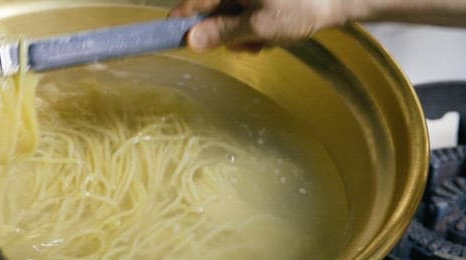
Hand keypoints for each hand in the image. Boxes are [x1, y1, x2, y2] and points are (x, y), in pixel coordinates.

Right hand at [170, 0, 354, 51]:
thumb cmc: (300, 8)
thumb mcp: (258, 25)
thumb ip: (222, 33)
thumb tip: (190, 41)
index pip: (194, 3)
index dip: (181, 22)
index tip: (169, 37)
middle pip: (214, 12)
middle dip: (226, 33)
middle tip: (247, 45)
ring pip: (232, 17)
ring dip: (244, 34)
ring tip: (267, 40)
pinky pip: (248, 14)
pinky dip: (257, 27)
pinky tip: (274, 34)